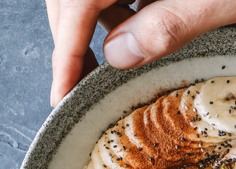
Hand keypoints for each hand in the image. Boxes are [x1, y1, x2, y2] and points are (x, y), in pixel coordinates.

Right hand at [46, 0, 235, 106]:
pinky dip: (119, 10)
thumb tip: (118, 56)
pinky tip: (136, 30)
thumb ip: (172, 24)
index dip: (65, 50)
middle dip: (72, 40)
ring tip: (112, 63)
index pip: (76, 1)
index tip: (63, 92)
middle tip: (81, 86)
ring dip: (95, 25)